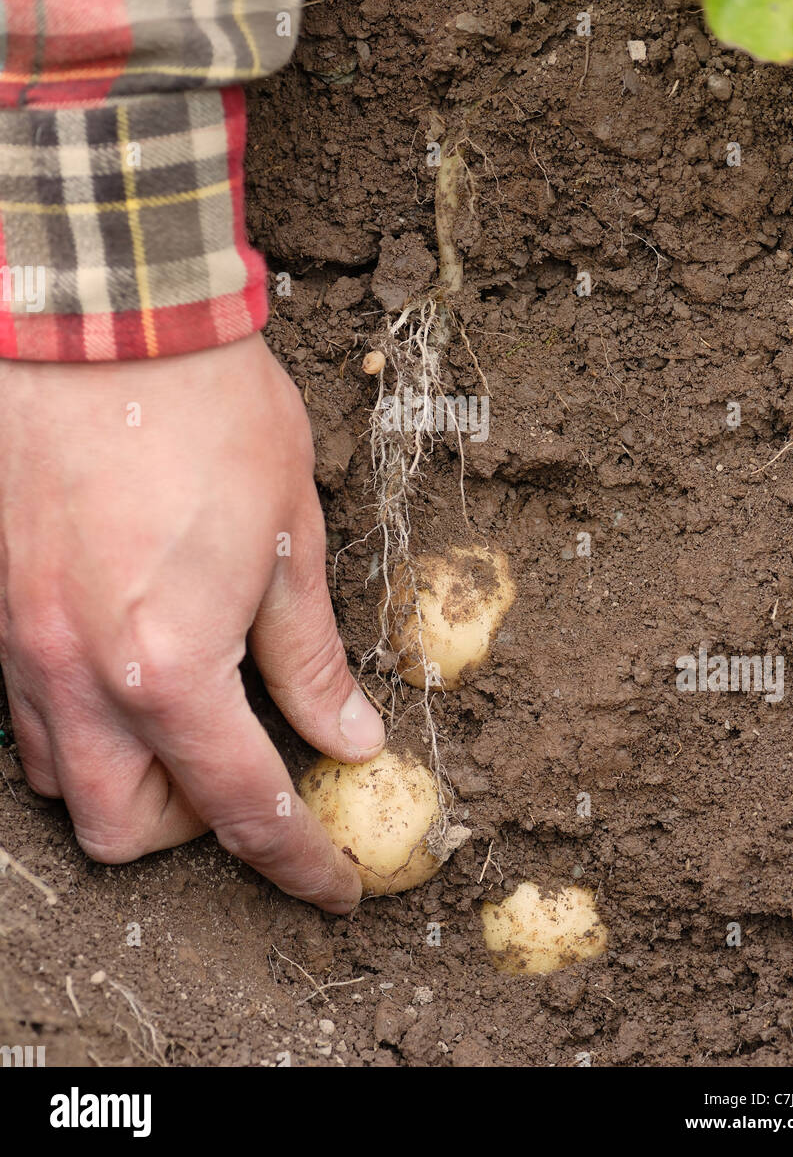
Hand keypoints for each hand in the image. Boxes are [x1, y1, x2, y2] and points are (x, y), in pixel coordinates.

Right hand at [0, 334, 382, 912]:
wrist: (104, 319)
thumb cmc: (209, 414)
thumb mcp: (289, 539)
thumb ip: (310, 657)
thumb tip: (347, 736)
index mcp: (170, 669)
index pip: (241, 807)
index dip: (296, 861)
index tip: (333, 885)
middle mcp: (81, 676)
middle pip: (121, 829)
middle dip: (192, 831)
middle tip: (247, 774)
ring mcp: (21, 644)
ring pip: (63, 776)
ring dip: (130, 777)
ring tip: (190, 715)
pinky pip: (29, 710)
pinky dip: (83, 721)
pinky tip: (131, 665)